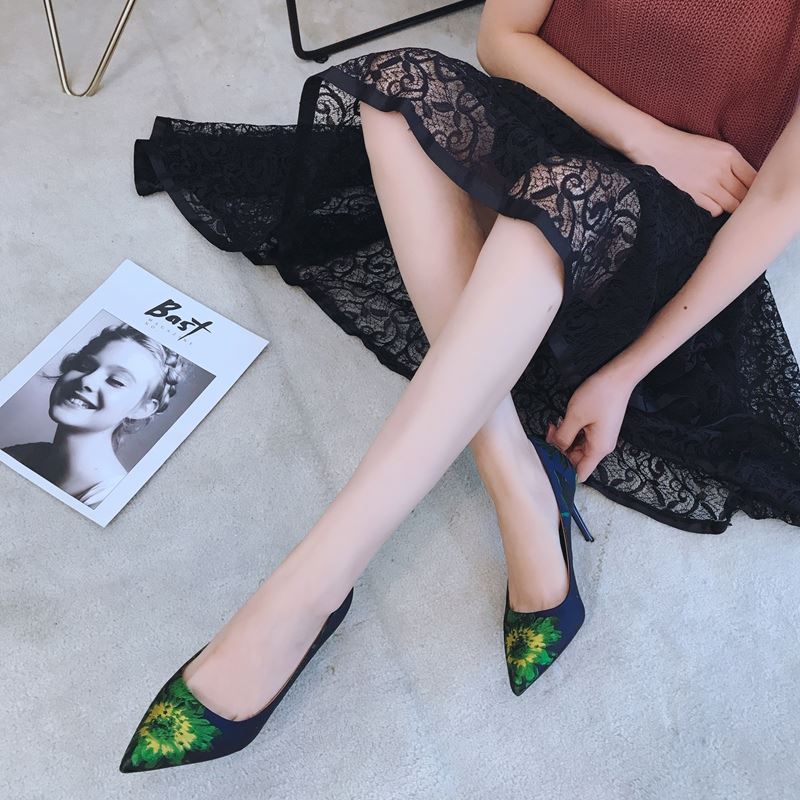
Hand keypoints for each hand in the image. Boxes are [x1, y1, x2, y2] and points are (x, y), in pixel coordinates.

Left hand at [545, 366, 635, 482]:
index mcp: (598, 449)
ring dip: (563, 440)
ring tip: (553, 426)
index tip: (548, 463)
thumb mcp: (575, 416)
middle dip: (559, 451)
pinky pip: (581, 437)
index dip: (564, 472)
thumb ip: (563, 437)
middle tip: (548, 436)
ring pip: (577, 448)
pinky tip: (561, 423)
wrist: (618, 377)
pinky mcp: (598, 428)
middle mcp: (601, 447)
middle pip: (576, 460)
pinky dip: (570, 433)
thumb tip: (554, 450)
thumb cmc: (600, 395)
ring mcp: (600, 437)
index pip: (581, 473)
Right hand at [629, 123, 757, 216]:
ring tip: (728, 206)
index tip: (755, 194)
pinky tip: (710, 204)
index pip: (755, 178)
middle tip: (743, 205)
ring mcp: (706, 184)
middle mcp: (721, 170)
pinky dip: (715, 210)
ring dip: (731, 207)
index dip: (758, 189)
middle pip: (745, 194)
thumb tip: (749, 183)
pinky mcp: (692, 195)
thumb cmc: (685, 147)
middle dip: (746, 201)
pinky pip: (714, 210)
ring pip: (732, 205)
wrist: (655, 146)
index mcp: (730, 155)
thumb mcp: (715, 147)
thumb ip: (733, 162)